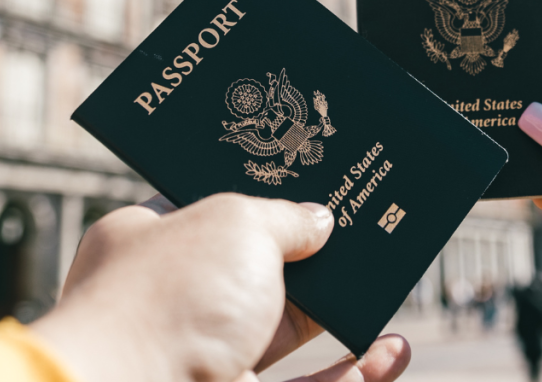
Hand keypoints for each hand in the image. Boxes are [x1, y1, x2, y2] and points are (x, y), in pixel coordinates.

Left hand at [31, 193, 410, 381]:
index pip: (207, 206)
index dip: (259, 193)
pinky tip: (391, 349)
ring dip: (339, 309)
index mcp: (150, 241)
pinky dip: (357, 374)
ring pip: (287, 330)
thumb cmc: (170, 297)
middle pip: (256, 269)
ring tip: (386, 278)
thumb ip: (284, 217)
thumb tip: (319, 221)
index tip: (307, 179)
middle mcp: (174, 300)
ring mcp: (205, 357)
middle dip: (311, 252)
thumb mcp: (235, 224)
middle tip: (360, 225)